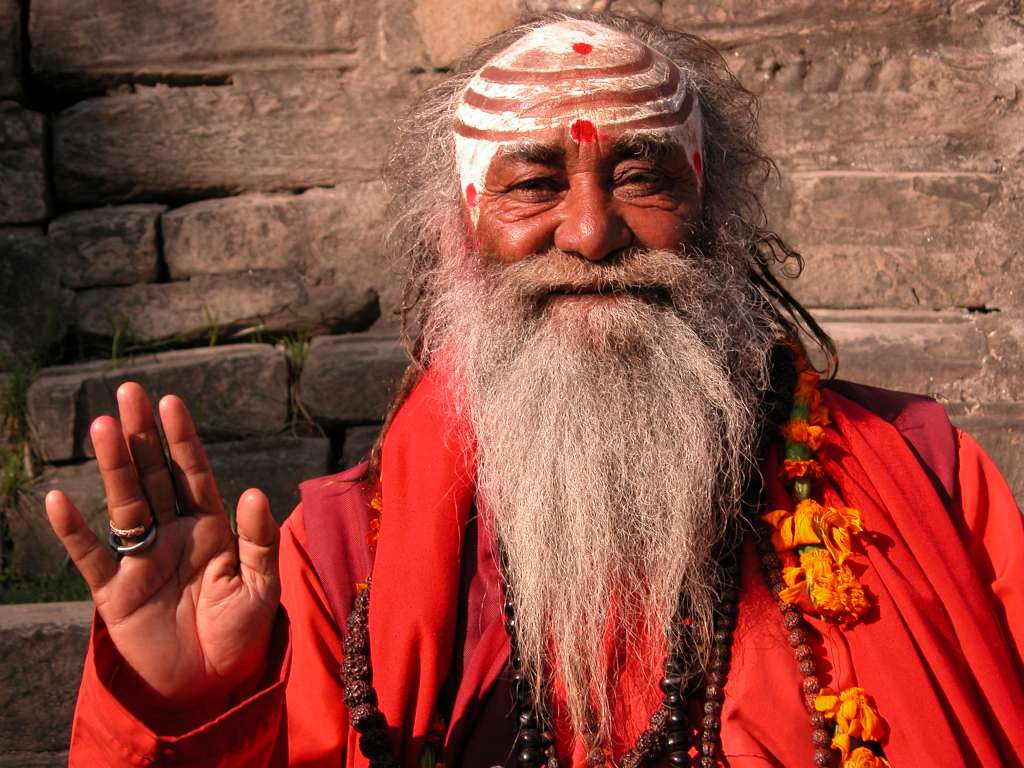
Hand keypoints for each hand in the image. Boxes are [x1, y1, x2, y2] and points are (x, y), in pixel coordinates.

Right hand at [45, 382, 280, 712]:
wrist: (211, 685)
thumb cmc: (242, 633)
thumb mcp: (261, 586)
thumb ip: (259, 541)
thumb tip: (255, 491)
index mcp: (210, 529)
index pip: (193, 474)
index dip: (181, 440)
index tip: (170, 402)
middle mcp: (172, 535)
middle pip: (153, 477)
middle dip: (142, 436)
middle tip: (128, 392)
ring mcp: (141, 560)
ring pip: (123, 504)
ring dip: (113, 467)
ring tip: (102, 426)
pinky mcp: (114, 592)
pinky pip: (90, 557)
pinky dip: (73, 531)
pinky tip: (58, 500)